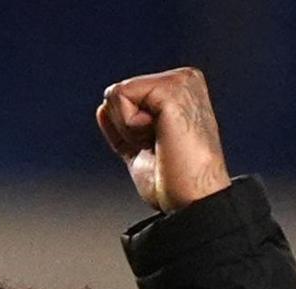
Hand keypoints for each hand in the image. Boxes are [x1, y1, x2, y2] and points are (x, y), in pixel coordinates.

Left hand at [95, 68, 230, 212]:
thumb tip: (103, 107)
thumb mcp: (142, 148)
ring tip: (160, 143)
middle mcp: (183, 80)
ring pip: (116, 93)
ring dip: (129, 129)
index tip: (156, 148)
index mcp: (180, 91)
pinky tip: (158, 138)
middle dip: (126, 128)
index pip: (125, 97)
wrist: (191, 200)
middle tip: (158, 148)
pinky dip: (129, 127)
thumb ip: (125, 125)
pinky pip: (120, 96)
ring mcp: (180, 82)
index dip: (127, 130)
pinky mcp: (172, 89)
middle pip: (117, 92)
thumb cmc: (174, 183)